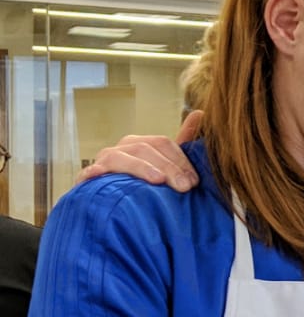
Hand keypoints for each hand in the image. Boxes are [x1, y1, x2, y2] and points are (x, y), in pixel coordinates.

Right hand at [77, 110, 202, 188]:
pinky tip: (99, 174)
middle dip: (168, 167)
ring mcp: (104, 160)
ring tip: (158, 180)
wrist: (113, 203)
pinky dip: (95, 172)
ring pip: (122, 157)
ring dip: (141, 168)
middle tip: (184, 186)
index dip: (181, 161)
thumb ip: (182, 142)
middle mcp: (124, 148)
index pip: (163, 143)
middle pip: (146, 149)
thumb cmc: (145, 184)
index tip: (195, 181)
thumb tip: (200, 112)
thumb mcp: (165, 164)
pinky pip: (91, 171)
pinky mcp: (89, 175)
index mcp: (142, 144)